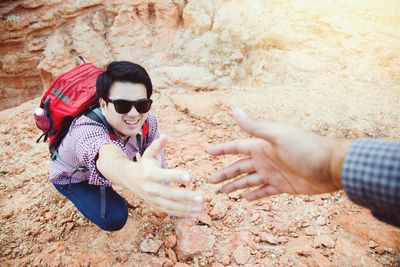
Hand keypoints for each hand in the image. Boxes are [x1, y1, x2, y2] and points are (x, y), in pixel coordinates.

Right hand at [126, 135, 204, 216]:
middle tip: (202, 197)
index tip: (191, 177)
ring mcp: (153, 199)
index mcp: (150, 174)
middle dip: (186, 197)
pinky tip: (196, 213)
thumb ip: (158, 145)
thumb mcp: (149, 153)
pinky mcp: (156, 206)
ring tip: (202, 208)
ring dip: (187, 208)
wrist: (130, 179)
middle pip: (169, 194)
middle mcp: (150, 188)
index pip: (164, 176)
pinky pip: (170, 212)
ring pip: (171, 206)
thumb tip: (166, 136)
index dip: (177, 177)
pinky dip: (183, 214)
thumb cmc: (145, 163)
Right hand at [207, 109, 348, 200]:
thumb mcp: (277, 135)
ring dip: (235, 186)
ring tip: (222, 193)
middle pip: (238, 167)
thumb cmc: (306, 147)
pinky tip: (245, 200)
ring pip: (248, 181)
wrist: (331, 166)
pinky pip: (263, 192)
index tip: (207, 151)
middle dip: (224, 173)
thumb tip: (234, 110)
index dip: (221, 150)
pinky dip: (254, 195)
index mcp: (261, 146)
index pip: (235, 147)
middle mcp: (264, 159)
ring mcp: (272, 173)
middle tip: (209, 181)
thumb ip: (255, 126)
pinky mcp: (282, 186)